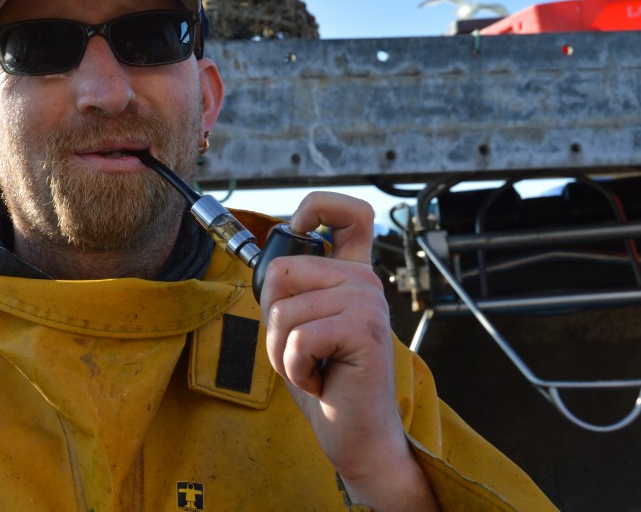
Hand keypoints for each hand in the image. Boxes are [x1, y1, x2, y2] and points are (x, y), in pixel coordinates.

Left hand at [258, 191, 437, 510]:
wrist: (356, 434)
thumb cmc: (325, 382)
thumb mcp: (299, 326)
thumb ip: (293, 289)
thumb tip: (273, 260)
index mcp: (351, 274)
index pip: (350, 213)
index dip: (317, 206)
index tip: (299, 227)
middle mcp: (365, 281)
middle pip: (282, 269)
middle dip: (274, 320)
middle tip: (302, 350)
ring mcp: (368, 303)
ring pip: (284, 310)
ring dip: (283, 352)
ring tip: (314, 367)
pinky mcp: (364, 330)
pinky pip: (298, 338)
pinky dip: (295, 368)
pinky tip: (321, 380)